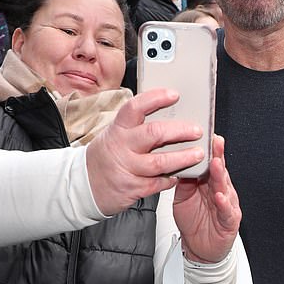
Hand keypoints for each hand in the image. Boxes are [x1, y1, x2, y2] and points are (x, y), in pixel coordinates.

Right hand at [86, 88, 204, 215]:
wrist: (84, 185)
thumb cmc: (106, 155)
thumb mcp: (115, 134)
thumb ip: (137, 126)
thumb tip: (168, 113)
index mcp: (118, 128)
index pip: (135, 107)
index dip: (156, 98)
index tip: (174, 94)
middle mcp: (122, 146)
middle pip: (154, 134)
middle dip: (180, 131)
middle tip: (196, 131)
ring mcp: (126, 168)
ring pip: (160, 162)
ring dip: (183, 158)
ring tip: (198, 154)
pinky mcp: (132, 188)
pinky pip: (158, 183)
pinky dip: (171, 179)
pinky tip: (180, 175)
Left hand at [172, 135, 240, 262]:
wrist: (199, 248)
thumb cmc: (193, 221)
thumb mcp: (182, 198)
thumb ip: (183, 182)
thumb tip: (176, 163)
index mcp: (208, 183)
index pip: (210, 162)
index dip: (210, 149)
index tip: (206, 134)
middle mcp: (220, 190)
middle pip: (220, 170)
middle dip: (218, 155)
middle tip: (214, 141)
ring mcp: (227, 205)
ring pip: (225, 187)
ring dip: (221, 175)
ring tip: (216, 164)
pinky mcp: (229, 221)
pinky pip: (227, 211)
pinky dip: (224, 203)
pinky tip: (220, 196)